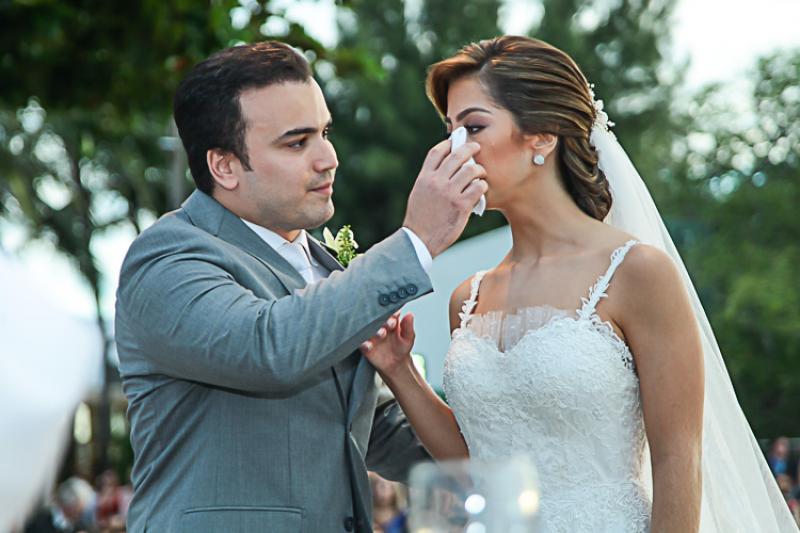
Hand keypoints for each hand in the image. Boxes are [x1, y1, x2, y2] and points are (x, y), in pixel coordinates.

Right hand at [360, 311, 415, 376]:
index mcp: (390, 322)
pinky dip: (364, 344)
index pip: (389, 314)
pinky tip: (369, 345)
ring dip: (373, 331)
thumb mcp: (408, 339)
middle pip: (378, 320)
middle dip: (382, 321)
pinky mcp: (366, 345)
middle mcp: (379, 326)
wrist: (395, 363)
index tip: (395, 319)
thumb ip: (408, 327)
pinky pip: (362, 343)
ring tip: (381, 334)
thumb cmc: (402, 348)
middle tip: (387, 326)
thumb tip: (410, 314)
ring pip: (369, 330)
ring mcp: (371, 335)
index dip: (391, 315)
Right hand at [403, 139, 487, 256]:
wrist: (419, 240)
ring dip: (479, 170)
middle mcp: (437, 182)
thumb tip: (444, 168)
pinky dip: (482, 186)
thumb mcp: (419, 194)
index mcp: (425, 178)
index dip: (448, 143)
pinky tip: (480, 190)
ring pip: (471, 170)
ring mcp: (449, 193)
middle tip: (476, 147)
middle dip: (470, 148)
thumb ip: (431, 180)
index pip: (437, 152)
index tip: (456, 141)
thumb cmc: (420, 219)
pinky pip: (478, 187)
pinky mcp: (461, 205)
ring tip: (480, 174)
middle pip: (457, 155)